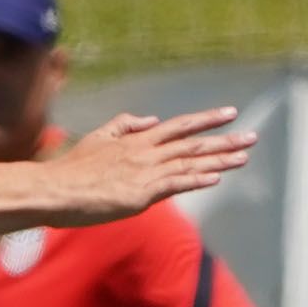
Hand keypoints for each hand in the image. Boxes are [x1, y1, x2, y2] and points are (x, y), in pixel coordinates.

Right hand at [42, 107, 254, 226]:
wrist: (55, 189)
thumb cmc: (72, 170)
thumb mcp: (98, 137)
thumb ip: (125, 125)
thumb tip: (151, 119)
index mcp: (136, 139)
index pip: (179, 126)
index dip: (206, 120)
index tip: (230, 113)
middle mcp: (145, 151)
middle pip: (192, 143)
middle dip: (225, 139)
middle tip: (252, 136)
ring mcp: (144, 171)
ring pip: (188, 162)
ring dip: (219, 160)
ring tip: (244, 156)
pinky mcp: (140, 192)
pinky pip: (174, 184)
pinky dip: (196, 179)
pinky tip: (215, 177)